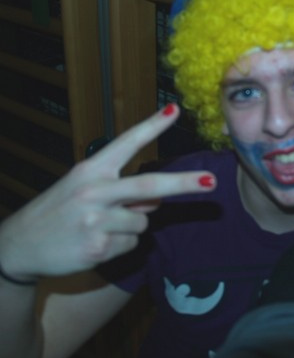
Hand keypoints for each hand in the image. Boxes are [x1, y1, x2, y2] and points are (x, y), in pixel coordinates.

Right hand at [0, 104, 215, 281]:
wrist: (20, 245)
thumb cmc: (59, 211)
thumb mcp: (84, 189)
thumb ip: (122, 188)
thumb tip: (158, 198)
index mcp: (91, 170)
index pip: (127, 142)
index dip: (153, 126)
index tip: (175, 110)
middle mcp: (94, 191)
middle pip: (149, 186)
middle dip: (184, 184)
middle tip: (211, 181)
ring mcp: (95, 221)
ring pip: (144, 220)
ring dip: (133, 224)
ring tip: (101, 226)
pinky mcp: (97, 247)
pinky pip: (132, 242)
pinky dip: (121, 243)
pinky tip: (96, 242)